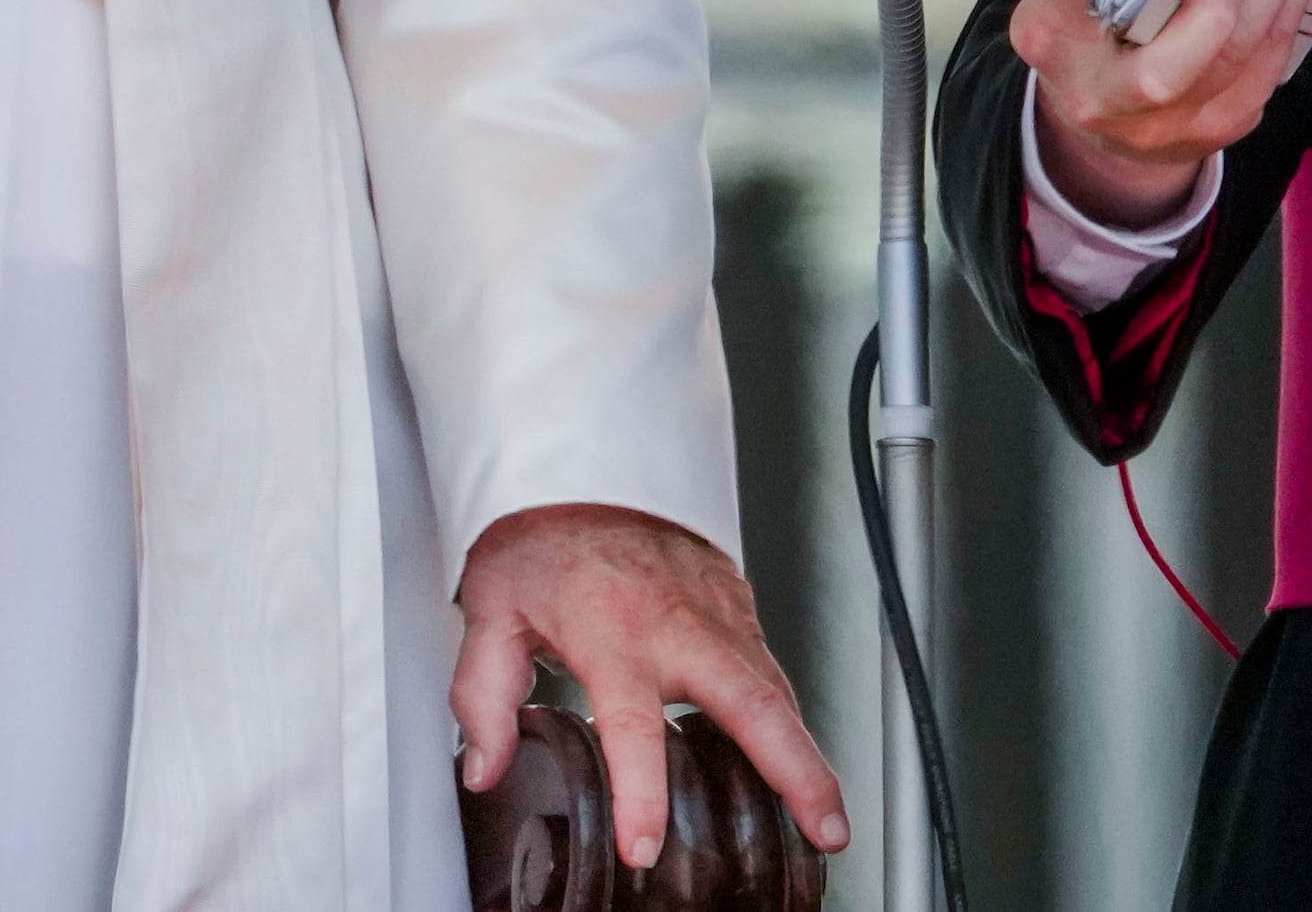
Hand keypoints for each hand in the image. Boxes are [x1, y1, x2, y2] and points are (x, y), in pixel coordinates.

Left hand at [453, 504, 845, 870]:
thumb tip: (484, 766)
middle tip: (823, 828)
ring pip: (777, 689)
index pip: (633, 727)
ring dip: (808, 755)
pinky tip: (794, 757)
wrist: (580, 465)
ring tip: (827, 819)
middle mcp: (677, 625)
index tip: (646, 848)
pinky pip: (771, 669)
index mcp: (612, 632)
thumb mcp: (490, 608)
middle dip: (797, 773)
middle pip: (752, 706)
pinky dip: (790, 717)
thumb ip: (484, 695)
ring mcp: (717, 614)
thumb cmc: (539, 534)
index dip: (642, 795)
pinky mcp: (737, 605)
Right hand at [1014, 0, 1304, 233]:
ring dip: (1265, 9)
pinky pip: (1257, 86)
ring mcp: (1158, 128)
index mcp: (1051, 38)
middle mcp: (1098, 96)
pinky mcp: (1209, 135)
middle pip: (1163, 71)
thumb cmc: (1088, 33)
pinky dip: (1278, 33)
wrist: (1098, 121)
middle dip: (1214, 11)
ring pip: (1226, 72)